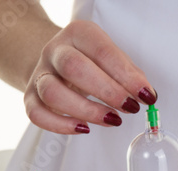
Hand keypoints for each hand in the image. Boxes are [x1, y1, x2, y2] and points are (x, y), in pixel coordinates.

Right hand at [24, 20, 156, 134]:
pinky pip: (37, 114)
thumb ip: (128, 75)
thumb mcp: (110, 59)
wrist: (54, 63)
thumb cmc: (89, 63)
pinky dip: (61, 126)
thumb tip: (147, 95)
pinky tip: (84, 129)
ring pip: (53, 93)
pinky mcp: (30, 98)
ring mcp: (40, 75)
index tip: (145, 95)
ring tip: (112, 120)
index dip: (126, 75)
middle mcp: (55, 51)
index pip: (101, 51)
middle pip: (73, 68)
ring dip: (86, 111)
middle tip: (129, 108)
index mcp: (78, 34)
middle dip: (107, 91)